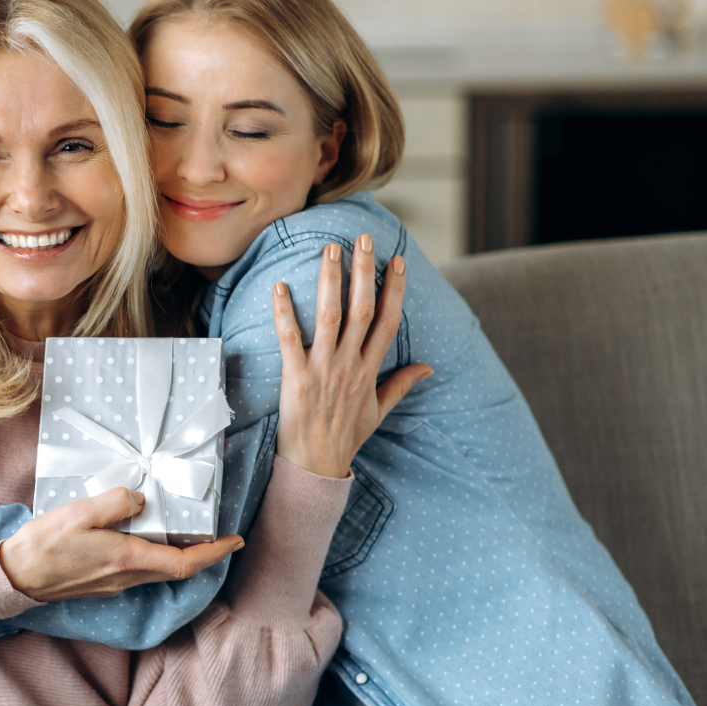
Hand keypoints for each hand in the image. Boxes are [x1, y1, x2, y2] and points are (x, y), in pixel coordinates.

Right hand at [0, 489, 245, 601]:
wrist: (15, 577)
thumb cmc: (43, 545)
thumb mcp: (79, 513)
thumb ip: (114, 502)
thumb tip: (139, 499)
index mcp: (126, 558)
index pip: (184, 562)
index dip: (214, 553)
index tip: (235, 541)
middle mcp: (125, 576)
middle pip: (176, 568)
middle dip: (203, 553)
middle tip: (219, 534)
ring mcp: (115, 583)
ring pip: (158, 570)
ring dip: (179, 554)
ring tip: (187, 530)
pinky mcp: (103, 583)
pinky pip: (140, 570)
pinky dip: (155, 555)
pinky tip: (147, 537)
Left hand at [273, 236, 432, 478]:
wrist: (316, 465)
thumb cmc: (345, 438)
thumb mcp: (378, 411)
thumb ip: (400, 384)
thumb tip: (428, 367)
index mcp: (369, 370)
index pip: (388, 321)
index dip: (394, 290)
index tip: (398, 261)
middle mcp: (349, 365)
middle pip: (362, 311)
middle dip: (364, 273)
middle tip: (362, 239)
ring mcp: (323, 370)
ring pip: (331, 318)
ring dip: (330, 282)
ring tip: (329, 250)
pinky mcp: (295, 378)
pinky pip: (290, 340)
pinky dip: (284, 313)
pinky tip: (279, 287)